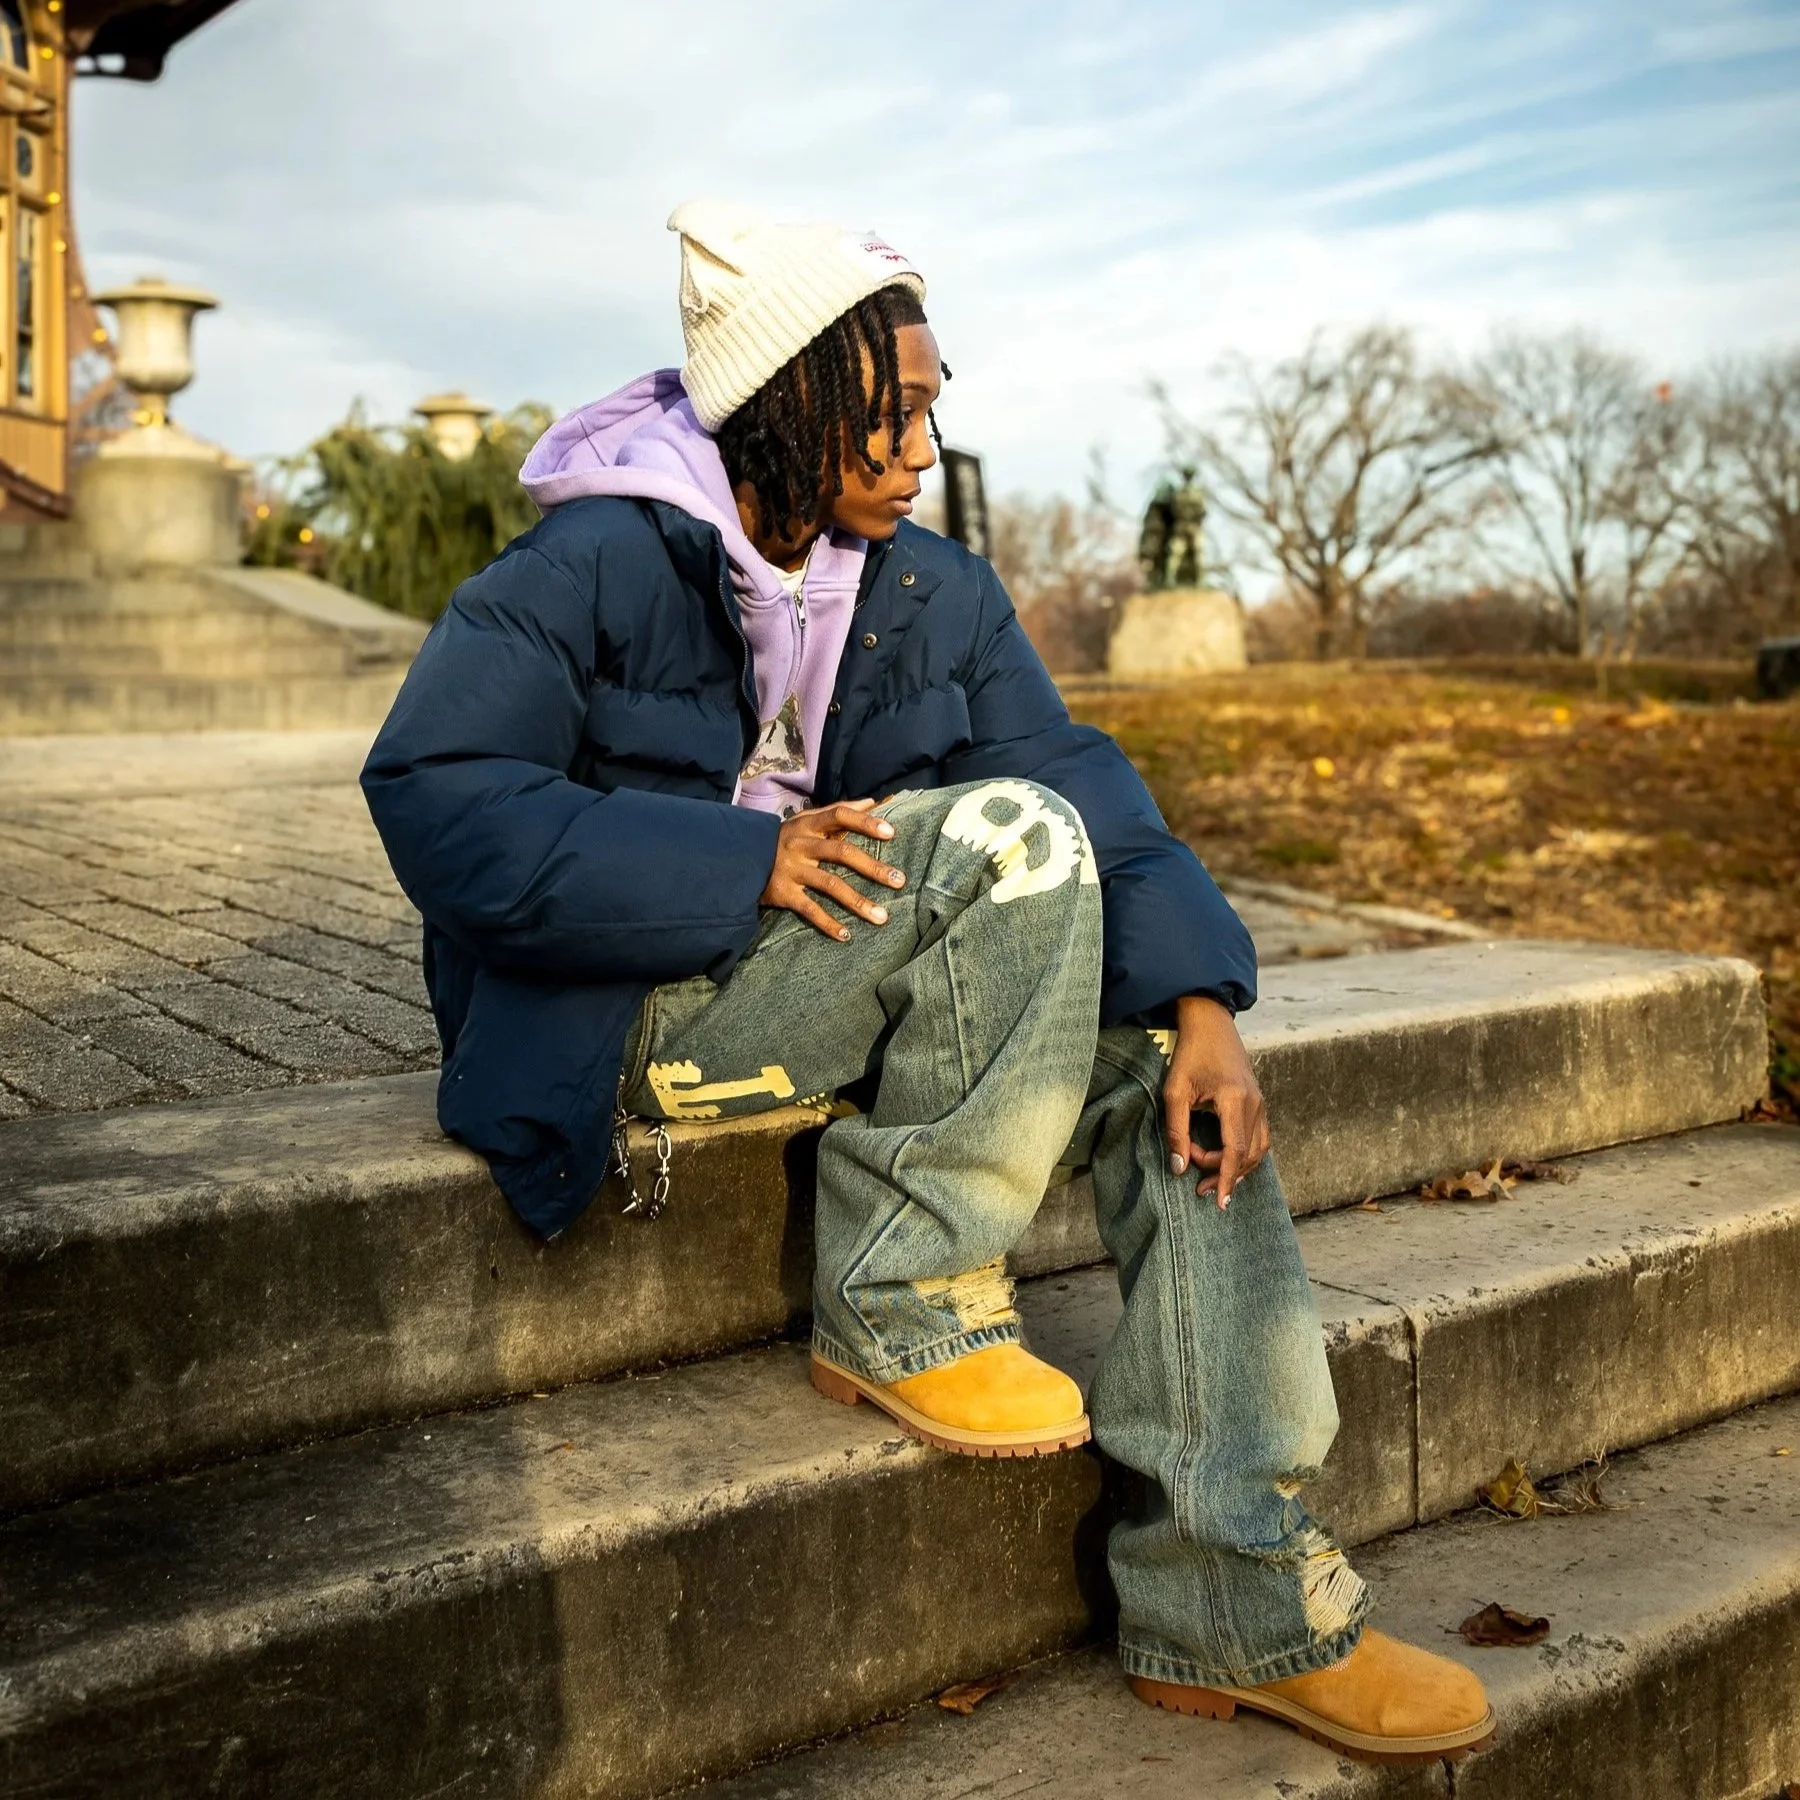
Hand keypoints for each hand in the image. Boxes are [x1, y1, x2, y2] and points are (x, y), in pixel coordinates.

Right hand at [760, 799, 907, 941]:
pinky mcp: (783, 894)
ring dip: (858, 902)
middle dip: (873, 867)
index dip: (866, 823)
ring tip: (882, 917)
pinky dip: (828, 924)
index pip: (840, 816)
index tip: (892, 833)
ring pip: (830, 885)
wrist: (741, 858)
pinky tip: (846, 935)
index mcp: (809, 824)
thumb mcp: (807, 820)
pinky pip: (809, 910)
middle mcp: (802, 845)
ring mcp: (792, 870)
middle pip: (841, 852)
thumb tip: (875, 801)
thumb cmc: (785, 838)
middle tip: (900, 880)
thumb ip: (839, 811)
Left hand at [1164, 994, 1269, 1208]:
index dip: (1226, 1179)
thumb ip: (1176, 1130)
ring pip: (1258, 1149)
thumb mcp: (1175, 1091)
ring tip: (1208, 1174)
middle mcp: (1254, 1104)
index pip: (1235, 1150)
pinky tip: (1223, 1159)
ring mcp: (1260, 1103)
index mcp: (1234, 1100)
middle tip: (1197, 1183)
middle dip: (1224, 1174)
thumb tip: (1178, 1168)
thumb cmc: (1190, 1054)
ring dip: (1235, 1166)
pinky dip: (1243, 1154)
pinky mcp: (1259, 1102)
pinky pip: (1259, 1138)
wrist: (1211, 1023)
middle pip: (1248, 1155)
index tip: (1219, 1202)